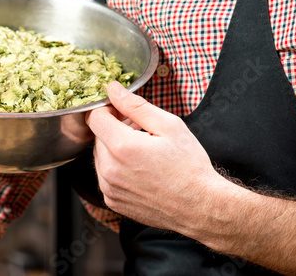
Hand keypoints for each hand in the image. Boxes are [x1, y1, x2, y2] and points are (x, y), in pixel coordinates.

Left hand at [86, 81, 223, 235]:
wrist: (199, 206)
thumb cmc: (189, 166)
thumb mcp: (168, 125)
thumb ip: (135, 105)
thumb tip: (113, 89)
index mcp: (122, 147)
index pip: (95, 117)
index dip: (109, 109)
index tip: (124, 112)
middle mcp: (109, 170)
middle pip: (98, 136)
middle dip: (116, 128)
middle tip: (143, 131)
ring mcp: (109, 188)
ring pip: (101, 156)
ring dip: (116, 148)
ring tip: (144, 150)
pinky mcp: (113, 201)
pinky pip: (106, 176)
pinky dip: (118, 168)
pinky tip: (141, 169)